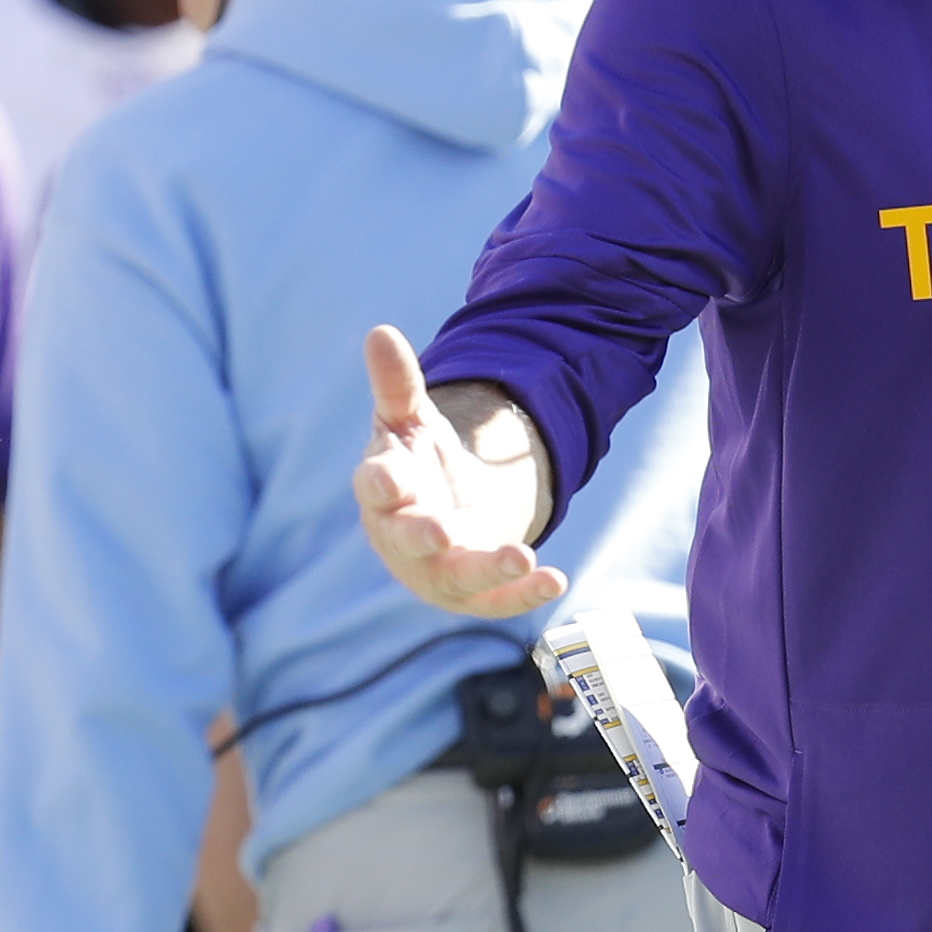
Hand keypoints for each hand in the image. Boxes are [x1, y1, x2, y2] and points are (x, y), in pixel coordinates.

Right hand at [354, 325, 564, 617]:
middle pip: (409, 539)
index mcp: (384, 492)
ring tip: (522, 557)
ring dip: (489, 569)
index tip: (389, 479)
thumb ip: (397, 383)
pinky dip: (525, 594)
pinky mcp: (475, 594)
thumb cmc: (416, 469)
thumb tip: (380, 331)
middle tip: (440, 531)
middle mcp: (404, 538)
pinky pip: (499, 600)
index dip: (381, 483)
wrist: (440, 522)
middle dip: (424, 535)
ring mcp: (439, 570)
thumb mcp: (410, 423)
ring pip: (460, 574)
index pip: (375, 487)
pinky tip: (556, 579)